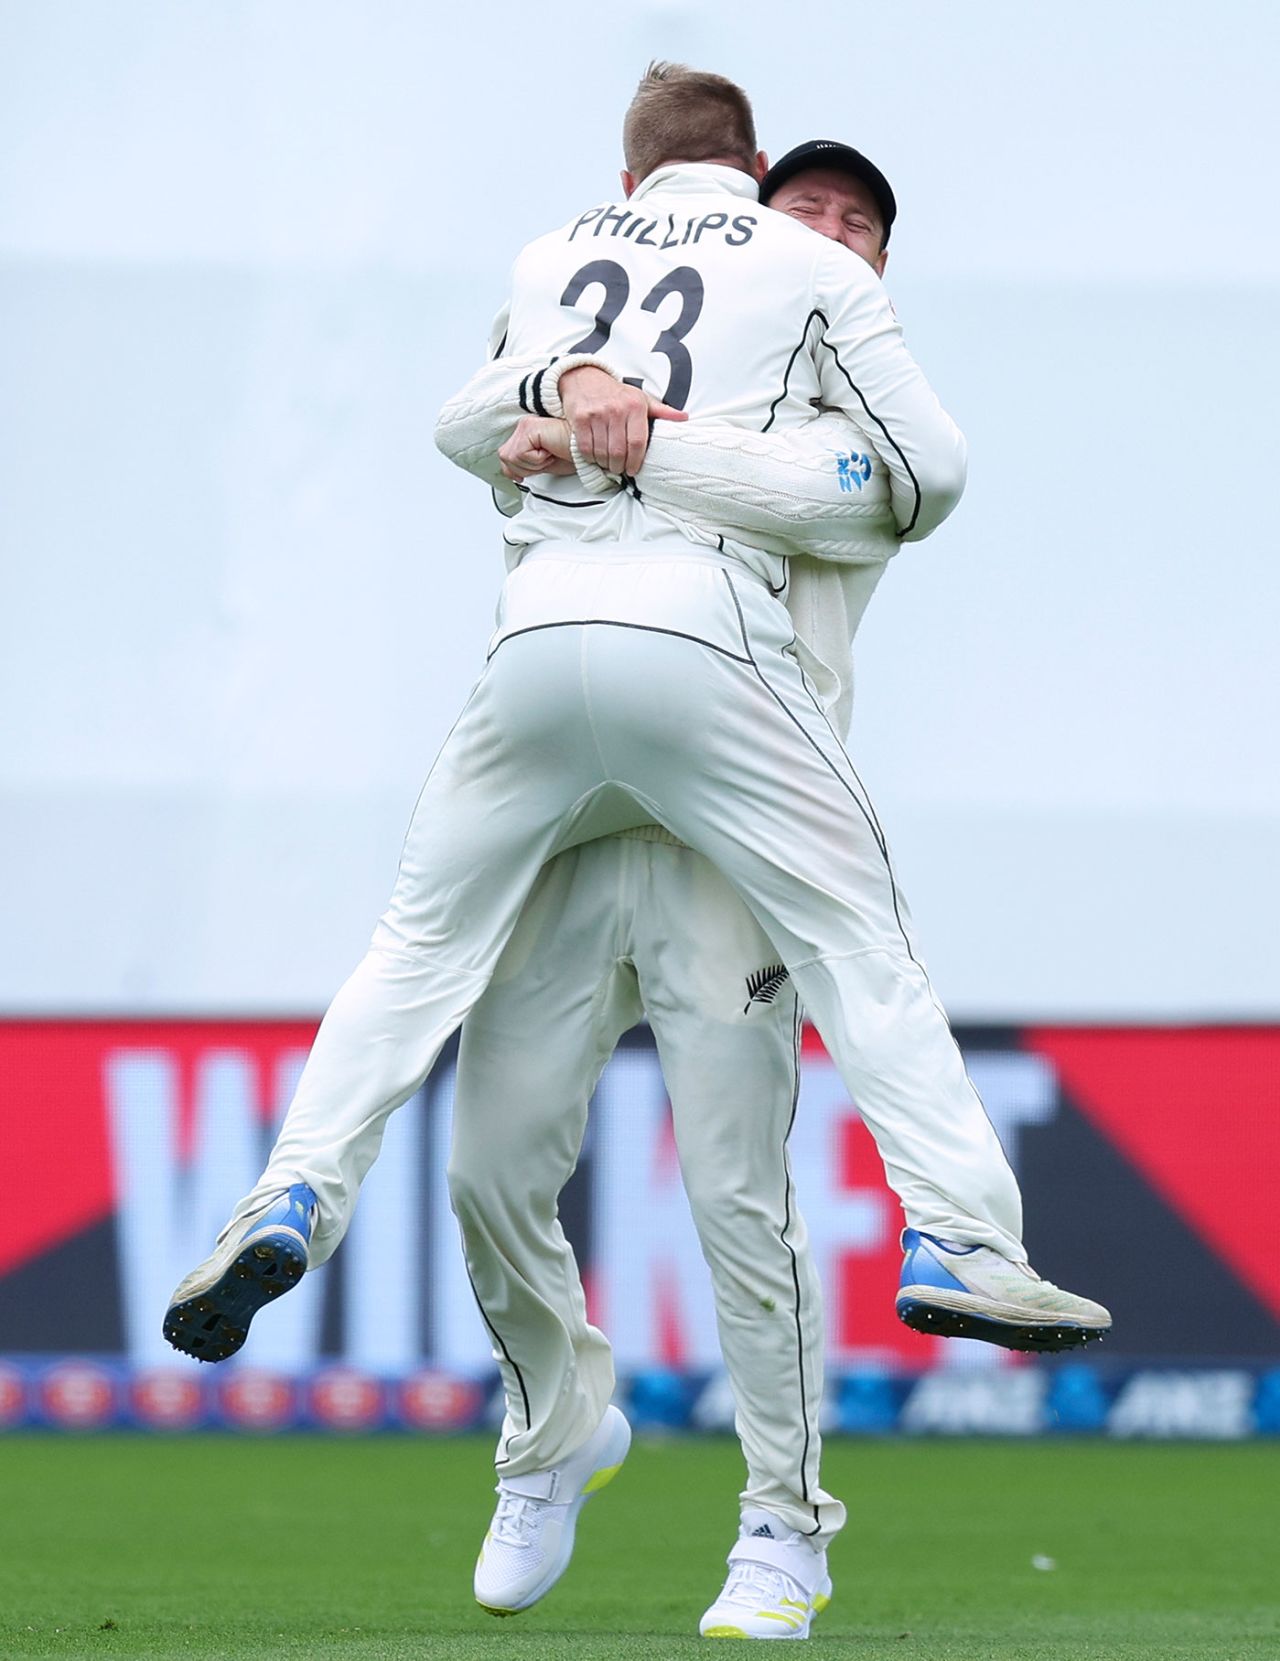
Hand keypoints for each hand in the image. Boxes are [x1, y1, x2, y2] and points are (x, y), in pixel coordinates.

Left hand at [499, 416, 574, 479]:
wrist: (586, 452)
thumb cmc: (572, 456)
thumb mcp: (542, 465)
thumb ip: (524, 466)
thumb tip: (510, 474)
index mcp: (526, 432)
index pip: (506, 455)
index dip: (515, 469)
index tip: (531, 471)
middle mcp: (524, 425)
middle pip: (505, 457)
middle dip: (525, 467)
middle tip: (546, 460)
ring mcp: (526, 425)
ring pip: (510, 457)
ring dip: (532, 464)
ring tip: (549, 455)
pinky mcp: (529, 427)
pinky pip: (520, 454)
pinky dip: (536, 460)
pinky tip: (550, 451)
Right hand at [558, 366, 686, 475]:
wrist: (585, 378)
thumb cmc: (616, 393)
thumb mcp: (641, 398)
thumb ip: (662, 411)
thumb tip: (684, 418)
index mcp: (635, 406)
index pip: (638, 442)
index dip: (636, 461)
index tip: (634, 469)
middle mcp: (616, 410)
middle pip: (619, 451)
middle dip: (620, 466)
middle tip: (620, 468)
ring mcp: (596, 414)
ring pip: (602, 452)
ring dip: (605, 464)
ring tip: (608, 463)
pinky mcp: (580, 419)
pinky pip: (585, 448)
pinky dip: (591, 458)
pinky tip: (596, 456)